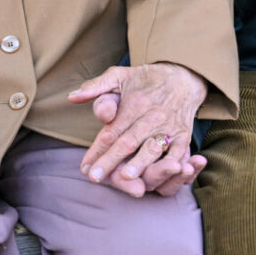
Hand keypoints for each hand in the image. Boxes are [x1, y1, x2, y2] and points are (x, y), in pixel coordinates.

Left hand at [67, 62, 206, 196]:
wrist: (183, 77)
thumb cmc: (145, 80)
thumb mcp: (119, 75)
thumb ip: (96, 87)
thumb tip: (72, 98)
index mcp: (134, 102)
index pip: (112, 130)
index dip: (97, 149)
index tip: (84, 167)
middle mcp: (152, 115)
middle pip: (128, 141)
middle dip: (111, 161)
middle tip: (95, 178)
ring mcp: (169, 126)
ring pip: (152, 148)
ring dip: (139, 164)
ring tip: (125, 178)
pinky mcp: (184, 135)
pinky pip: (177, 153)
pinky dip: (168, 166)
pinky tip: (157, 179)